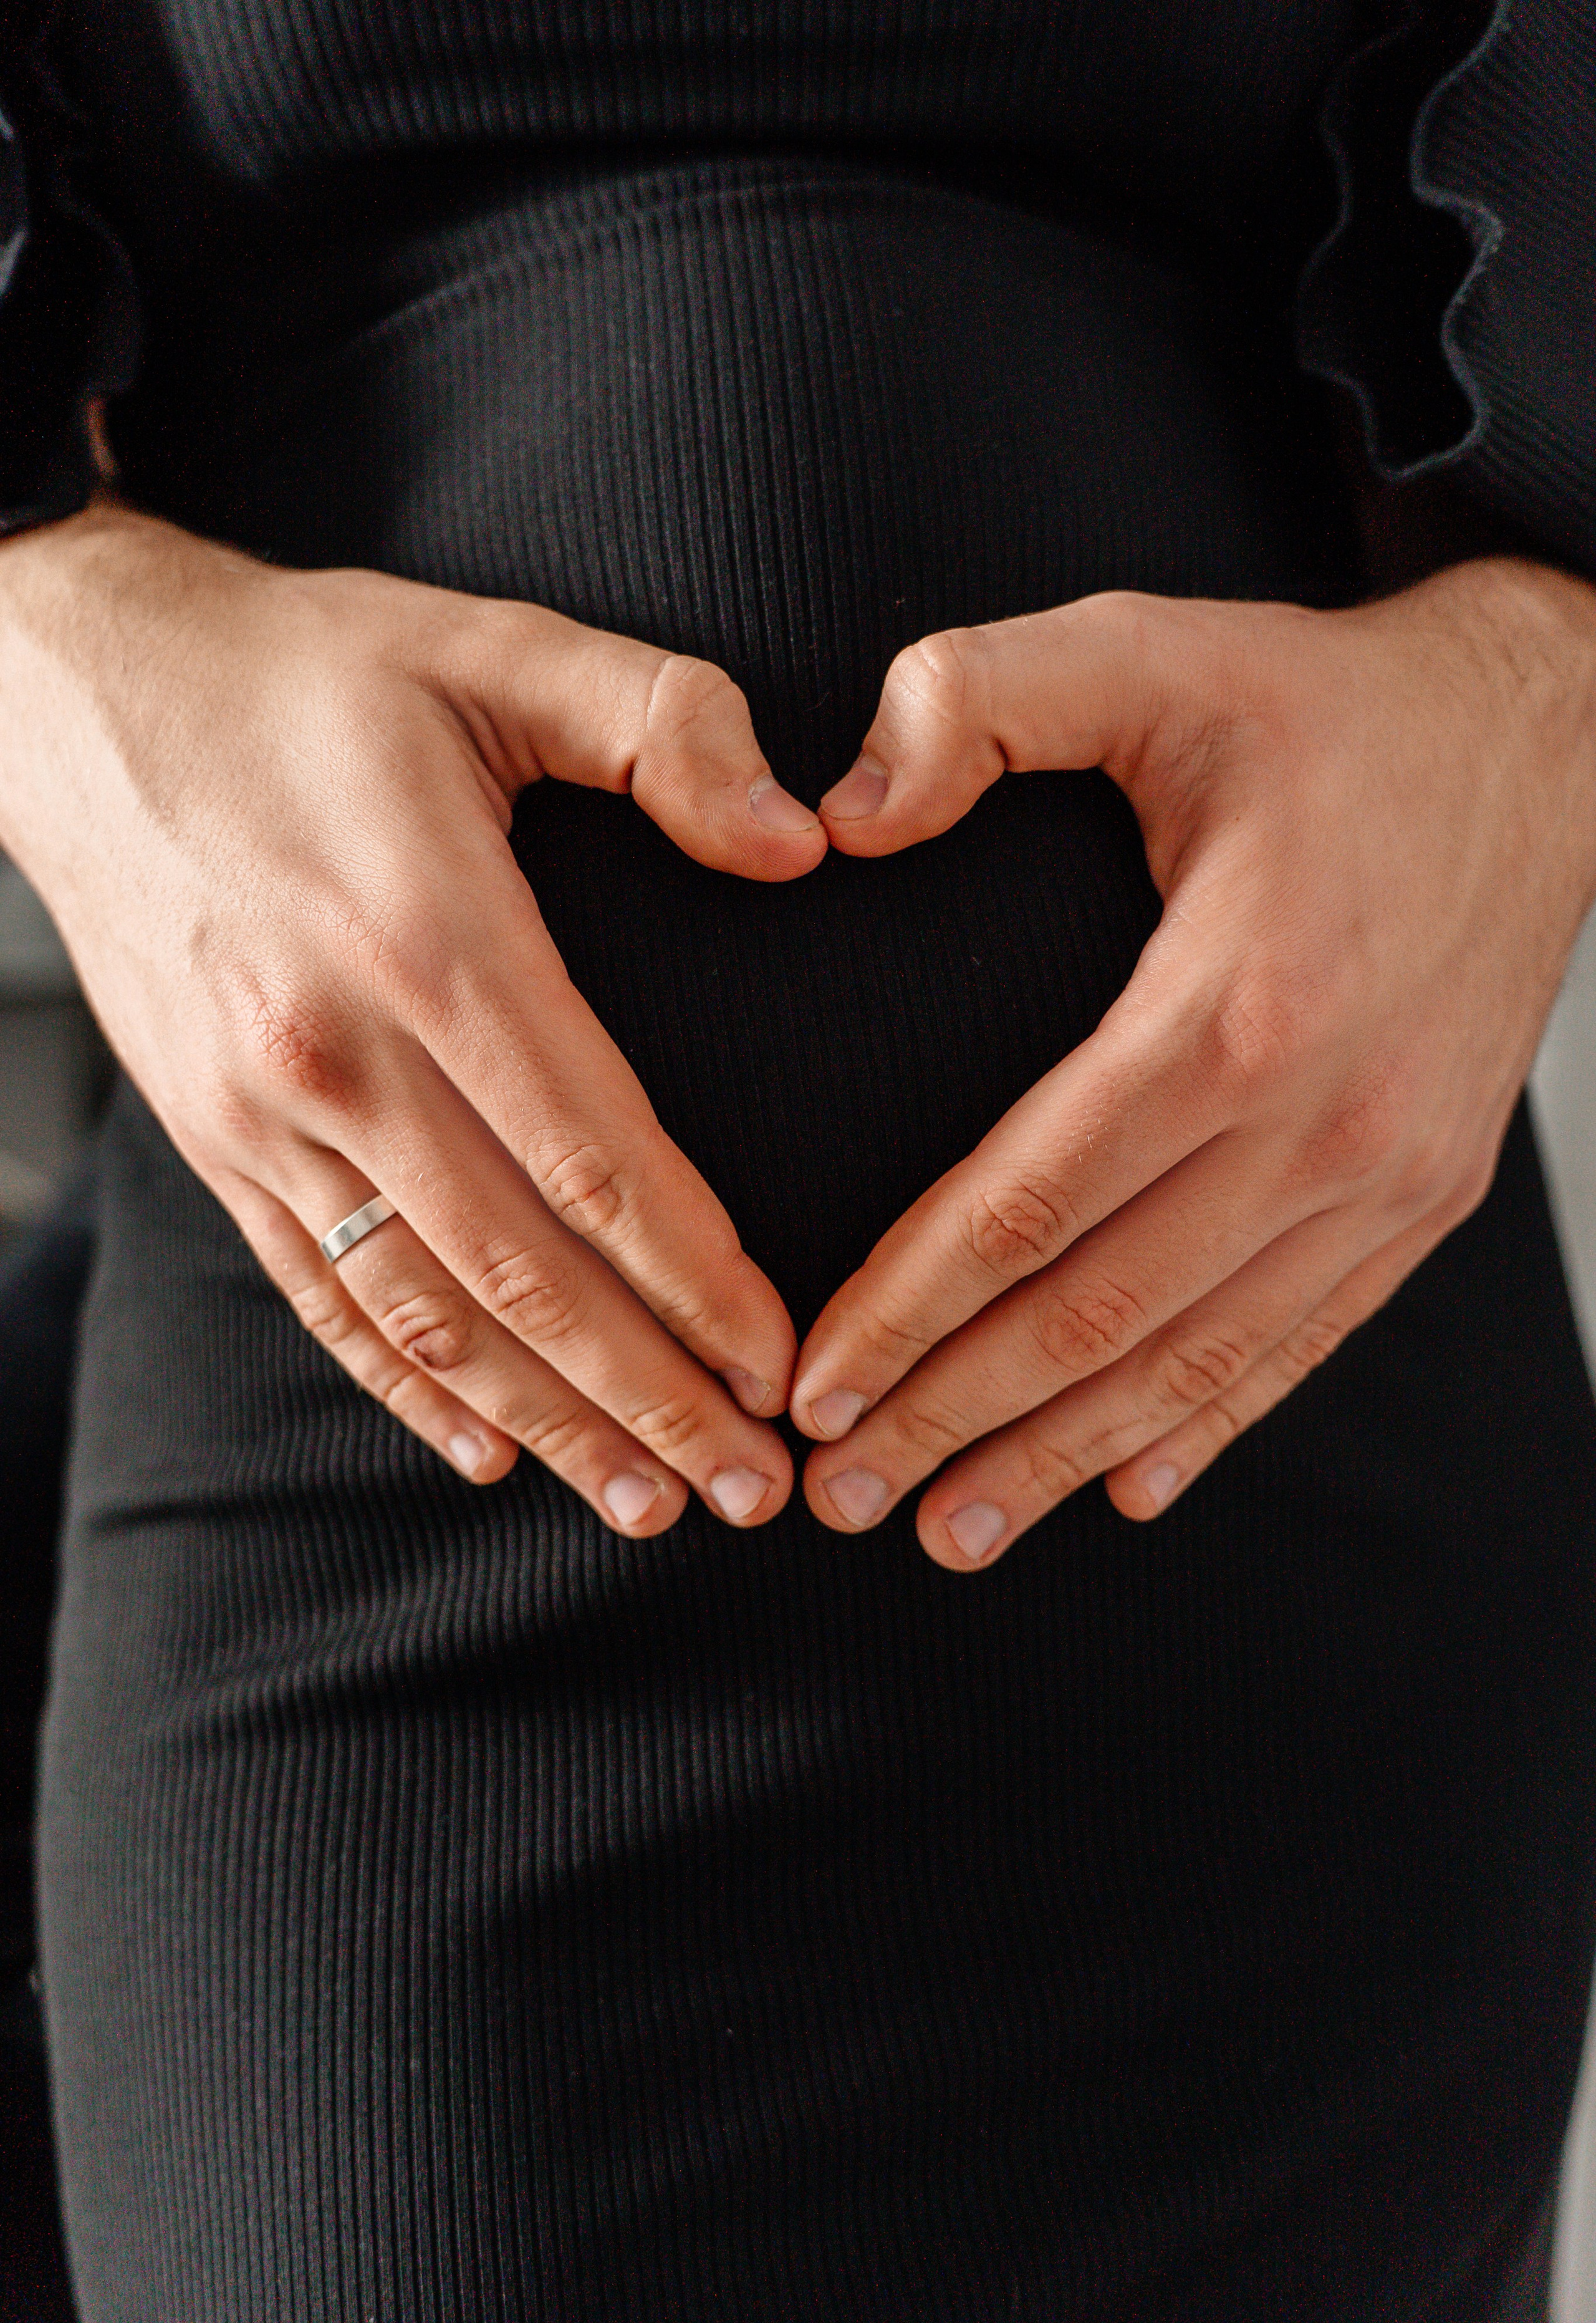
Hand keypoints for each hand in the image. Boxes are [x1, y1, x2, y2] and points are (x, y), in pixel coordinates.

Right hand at [0, 501, 828, 1532]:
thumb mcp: (493, 646)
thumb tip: (801, 837)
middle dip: (648, 1393)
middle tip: (751, 1486)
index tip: (782, 1364)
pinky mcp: (212, 1139)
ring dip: (546, 1420)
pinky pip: (320, 1294)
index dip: (698, 1279)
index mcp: (427, 937)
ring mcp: (261, 1113)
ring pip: (424, 1311)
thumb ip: (661, 725)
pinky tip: (485, 1450)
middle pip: (521, 1270)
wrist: (81, 694)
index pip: (595, 1156)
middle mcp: (336, 1051)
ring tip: (647, 1501)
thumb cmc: (308, 674)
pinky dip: (405, 1386)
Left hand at [792, 561, 1595, 1566]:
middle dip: (956, 1416)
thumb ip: (976, 700)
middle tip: (842, 1495)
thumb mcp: (1147, 648)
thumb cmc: (1322, 703)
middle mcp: (1323, 1122)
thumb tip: (841, 815)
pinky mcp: (1428, 1197)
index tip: (814, 1383)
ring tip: (951, 1531)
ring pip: (1196, 1358)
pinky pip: (1302, 1343)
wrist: (1545, 737)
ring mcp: (1390, 1176)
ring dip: (1062, 1454)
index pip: (1032, 1201)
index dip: (909, 1306)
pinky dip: (1209, 1424)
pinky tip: (1124, 1488)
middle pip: (1101, 1314)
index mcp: (1234, 1005)